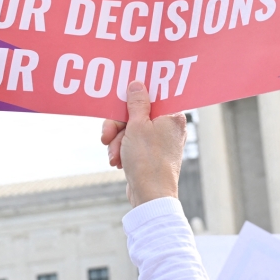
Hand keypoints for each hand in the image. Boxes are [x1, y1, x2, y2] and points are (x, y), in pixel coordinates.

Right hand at [100, 80, 186, 206]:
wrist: (150, 196)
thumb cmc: (148, 160)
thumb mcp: (137, 126)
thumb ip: (136, 103)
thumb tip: (137, 84)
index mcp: (173, 116)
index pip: (152, 97)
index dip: (133, 99)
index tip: (119, 101)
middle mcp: (170, 127)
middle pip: (137, 114)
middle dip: (118, 126)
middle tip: (107, 135)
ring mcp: (161, 142)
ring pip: (131, 130)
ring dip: (118, 141)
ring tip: (114, 156)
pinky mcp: (151, 155)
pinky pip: (132, 144)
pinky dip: (122, 150)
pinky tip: (117, 162)